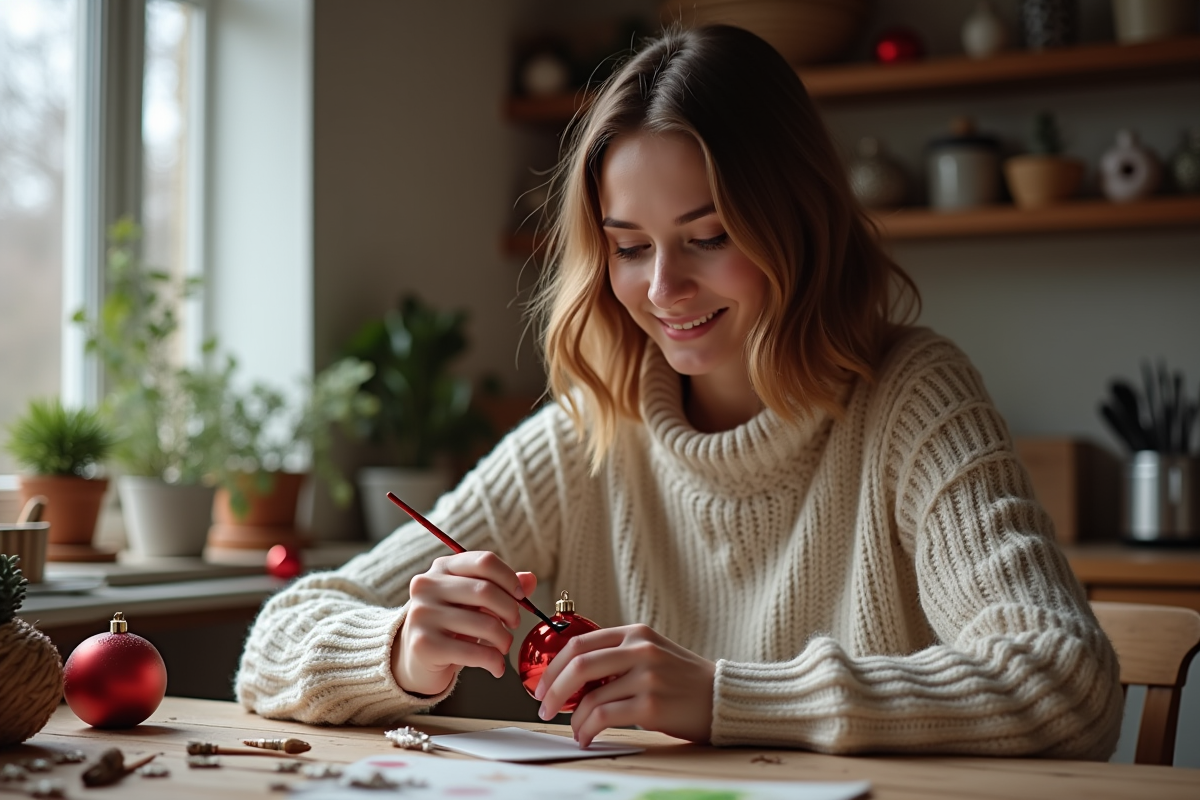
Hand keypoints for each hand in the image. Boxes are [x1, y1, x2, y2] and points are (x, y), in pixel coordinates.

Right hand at [392, 551, 536, 695]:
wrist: (416, 659)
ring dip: (504, 639)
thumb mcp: (473, 601)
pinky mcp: (424, 644)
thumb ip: (501, 588)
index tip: (520, 596)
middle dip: (510, 610)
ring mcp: (422, 614)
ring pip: (484, 623)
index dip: (509, 578)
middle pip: (486, 591)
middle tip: (514, 624)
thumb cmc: (450, 624)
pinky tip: (496, 667)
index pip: (484, 562)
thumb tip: (530, 579)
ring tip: (503, 646)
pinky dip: (493, 661)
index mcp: (442, 568)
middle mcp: (427, 586)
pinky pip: (474, 652)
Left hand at [533, 624, 714, 746]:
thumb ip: (617, 657)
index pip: (580, 642)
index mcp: (636, 633)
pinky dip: (588, 730)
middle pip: (578, 665)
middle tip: (545, 707)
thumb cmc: (683, 680)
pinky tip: (587, 737)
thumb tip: (571, 678)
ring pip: (590, 696)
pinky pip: (605, 717)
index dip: (554, 665)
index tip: (542, 684)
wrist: (722, 698)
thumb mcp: (652, 654)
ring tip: (575, 730)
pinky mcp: (652, 705)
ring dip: (574, 718)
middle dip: (553, 690)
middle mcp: (641, 650)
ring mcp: (647, 676)